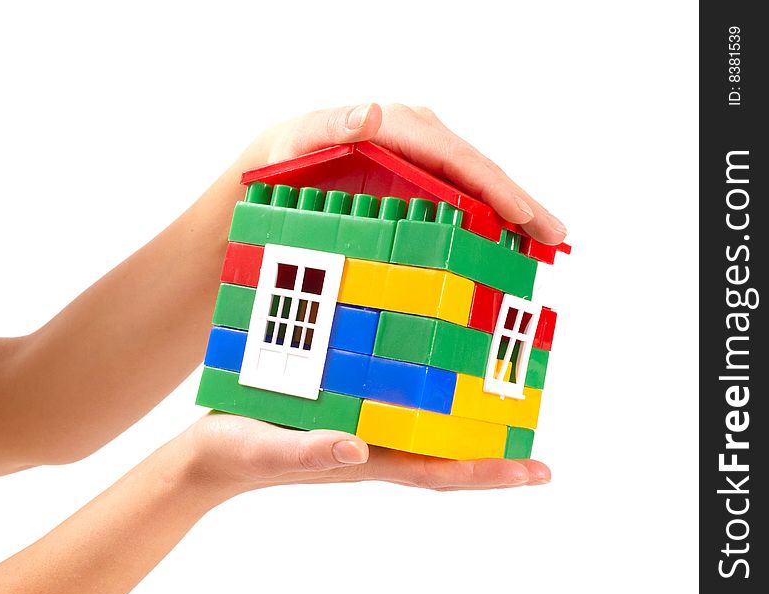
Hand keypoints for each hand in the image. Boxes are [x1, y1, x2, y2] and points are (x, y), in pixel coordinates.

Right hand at [186, 412, 550, 496]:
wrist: (208, 455)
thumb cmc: (236, 452)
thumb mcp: (271, 447)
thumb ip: (312, 450)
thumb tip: (358, 449)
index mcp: (367, 460)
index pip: (441, 472)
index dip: (490, 472)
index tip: (539, 470)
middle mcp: (374, 446)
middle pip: (445, 453)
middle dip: (493, 450)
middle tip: (537, 436)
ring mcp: (360, 429)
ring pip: (425, 428)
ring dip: (464, 421)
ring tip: (500, 399)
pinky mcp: (342, 409)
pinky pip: (394, 404)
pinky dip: (422, 394)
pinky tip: (429, 372)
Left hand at [241, 103, 566, 244]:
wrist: (277, 169)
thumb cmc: (287, 156)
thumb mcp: (299, 140)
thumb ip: (332, 125)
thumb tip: (371, 111)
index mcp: (400, 126)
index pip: (458, 158)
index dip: (495, 187)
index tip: (523, 217)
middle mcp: (420, 136)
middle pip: (480, 170)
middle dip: (521, 202)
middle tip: (556, 236)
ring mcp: (424, 156)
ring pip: (478, 183)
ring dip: (513, 212)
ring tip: (545, 242)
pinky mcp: (422, 175)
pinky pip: (463, 193)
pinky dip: (490, 215)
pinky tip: (509, 239)